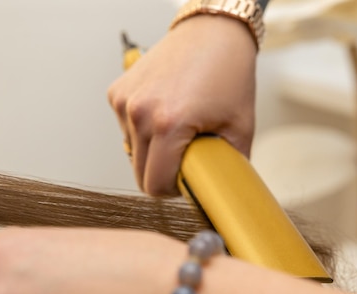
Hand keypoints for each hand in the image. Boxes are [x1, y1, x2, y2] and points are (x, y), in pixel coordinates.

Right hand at [108, 15, 256, 195]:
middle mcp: (139, 112)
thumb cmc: (228, 76)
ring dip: (152, 151)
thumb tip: (220, 197)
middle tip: (186, 157)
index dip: (172, 191)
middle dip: (162, 173)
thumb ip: (226, 169)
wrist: (212, 33)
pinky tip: (163, 112)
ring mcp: (124, 101)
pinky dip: (142, 130)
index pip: (154, 185)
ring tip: (177, 129)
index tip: (186, 182)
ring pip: (131, 153)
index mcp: (169, 124)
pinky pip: (126, 130)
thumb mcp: (239, 129)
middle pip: (139, 173)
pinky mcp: (116, 93)